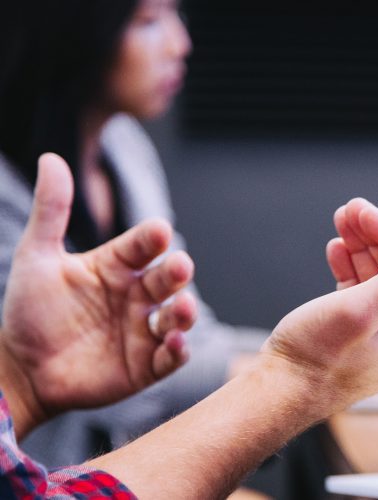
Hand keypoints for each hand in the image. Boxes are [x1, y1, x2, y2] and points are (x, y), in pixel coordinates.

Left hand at [0, 153, 196, 435]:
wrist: (19, 370)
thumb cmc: (29, 312)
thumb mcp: (36, 258)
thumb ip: (51, 211)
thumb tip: (51, 158)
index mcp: (117, 266)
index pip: (143, 245)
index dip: (152, 238)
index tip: (158, 231)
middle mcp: (137, 295)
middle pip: (167, 279)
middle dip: (177, 272)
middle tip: (179, 266)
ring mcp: (144, 330)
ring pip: (177, 316)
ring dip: (185, 312)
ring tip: (183, 308)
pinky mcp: (146, 366)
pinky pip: (170, 357)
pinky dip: (178, 350)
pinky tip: (176, 343)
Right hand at [262, 199, 377, 413]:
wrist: (278, 394)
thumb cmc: (316, 359)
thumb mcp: (361, 310)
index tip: (363, 211)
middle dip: (376, 235)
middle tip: (349, 210)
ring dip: (362, 246)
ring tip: (341, 222)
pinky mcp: (360, 334)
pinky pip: (364, 291)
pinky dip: (351, 267)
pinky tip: (337, 250)